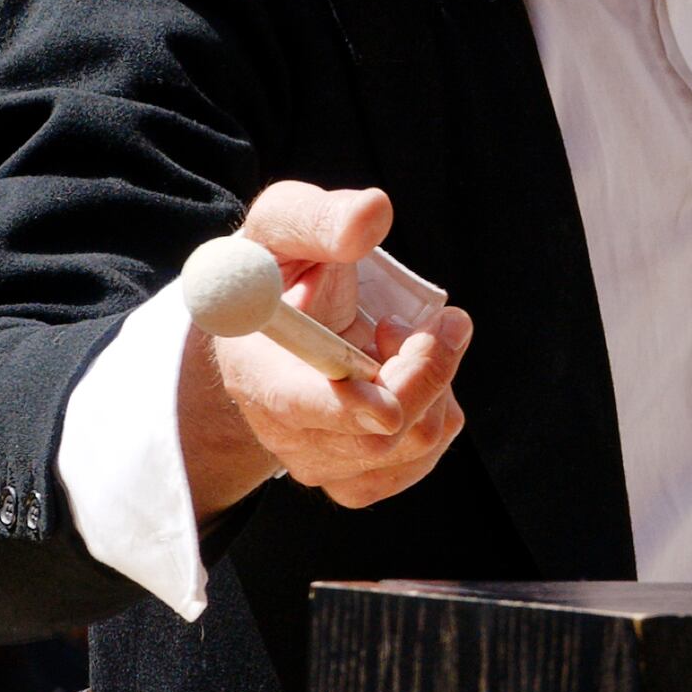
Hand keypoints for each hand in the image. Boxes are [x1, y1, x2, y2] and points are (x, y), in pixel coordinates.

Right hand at [174, 182, 474, 516]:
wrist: (275, 330)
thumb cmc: (277, 272)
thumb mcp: (281, 228)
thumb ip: (315, 218)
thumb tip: (372, 214)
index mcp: (255, 372)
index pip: (301, 407)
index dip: (350, 407)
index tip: (388, 400)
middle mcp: (285, 433)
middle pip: (382, 432)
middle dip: (425, 366)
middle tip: (417, 318)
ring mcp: (324, 464)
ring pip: (420, 438)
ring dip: (432, 377)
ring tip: (389, 337)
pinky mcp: (362, 477)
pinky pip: (431, 448)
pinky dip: (436, 403)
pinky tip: (399, 373)